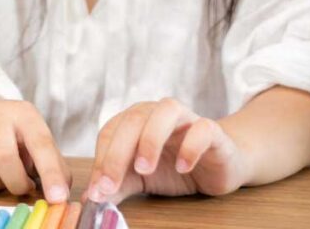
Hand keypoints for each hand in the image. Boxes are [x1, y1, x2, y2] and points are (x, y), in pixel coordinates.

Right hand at [0, 99, 70, 202]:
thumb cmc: (16, 135)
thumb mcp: (37, 141)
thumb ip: (53, 166)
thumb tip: (59, 194)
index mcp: (24, 114)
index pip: (40, 144)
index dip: (50, 174)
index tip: (57, 198)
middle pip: (4, 158)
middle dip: (16, 184)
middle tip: (23, 187)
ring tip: (0, 174)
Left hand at [86, 98, 250, 202]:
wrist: (217, 166)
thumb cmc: (174, 167)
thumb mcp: (140, 179)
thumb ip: (118, 185)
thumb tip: (91, 197)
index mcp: (133, 120)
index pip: (109, 133)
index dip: (101, 161)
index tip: (97, 190)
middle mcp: (156, 112)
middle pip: (132, 121)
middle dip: (117, 153)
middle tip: (111, 184)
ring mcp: (185, 118)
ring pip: (166, 111)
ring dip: (150, 140)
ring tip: (143, 169)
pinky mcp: (212, 130)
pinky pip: (202, 128)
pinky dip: (190, 147)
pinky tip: (183, 168)